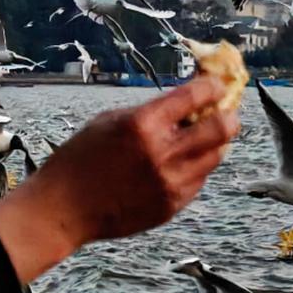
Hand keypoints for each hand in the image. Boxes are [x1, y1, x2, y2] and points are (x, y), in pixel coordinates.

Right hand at [0, 75, 239, 282]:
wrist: (64, 209)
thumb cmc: (79, 159)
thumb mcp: (110, 120)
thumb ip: (150, 112)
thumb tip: (186, 102)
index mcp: (143, 124)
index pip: (195, 96)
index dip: (213, 85)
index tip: (217, 82)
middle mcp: (163, 153)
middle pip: (221, 128)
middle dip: (228, 115)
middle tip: (225, 112)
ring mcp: (171, 182)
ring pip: (217, 156)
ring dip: (214, 143)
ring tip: (201, 138)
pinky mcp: (172, 205)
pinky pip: (199, 180)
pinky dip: (196, 168)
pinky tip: (180, 163)